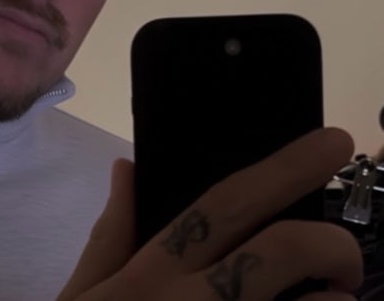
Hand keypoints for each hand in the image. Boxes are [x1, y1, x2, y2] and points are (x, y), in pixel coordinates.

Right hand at [58, 128, 362, 300]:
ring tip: (334, 300)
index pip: (225, 205)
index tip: (333, 143)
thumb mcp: (82, 295)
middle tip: (345, 251)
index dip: (282, 170)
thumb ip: (108, 233)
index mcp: (152, 272)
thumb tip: (126, 166)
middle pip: (280, 253)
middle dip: (329, 242)